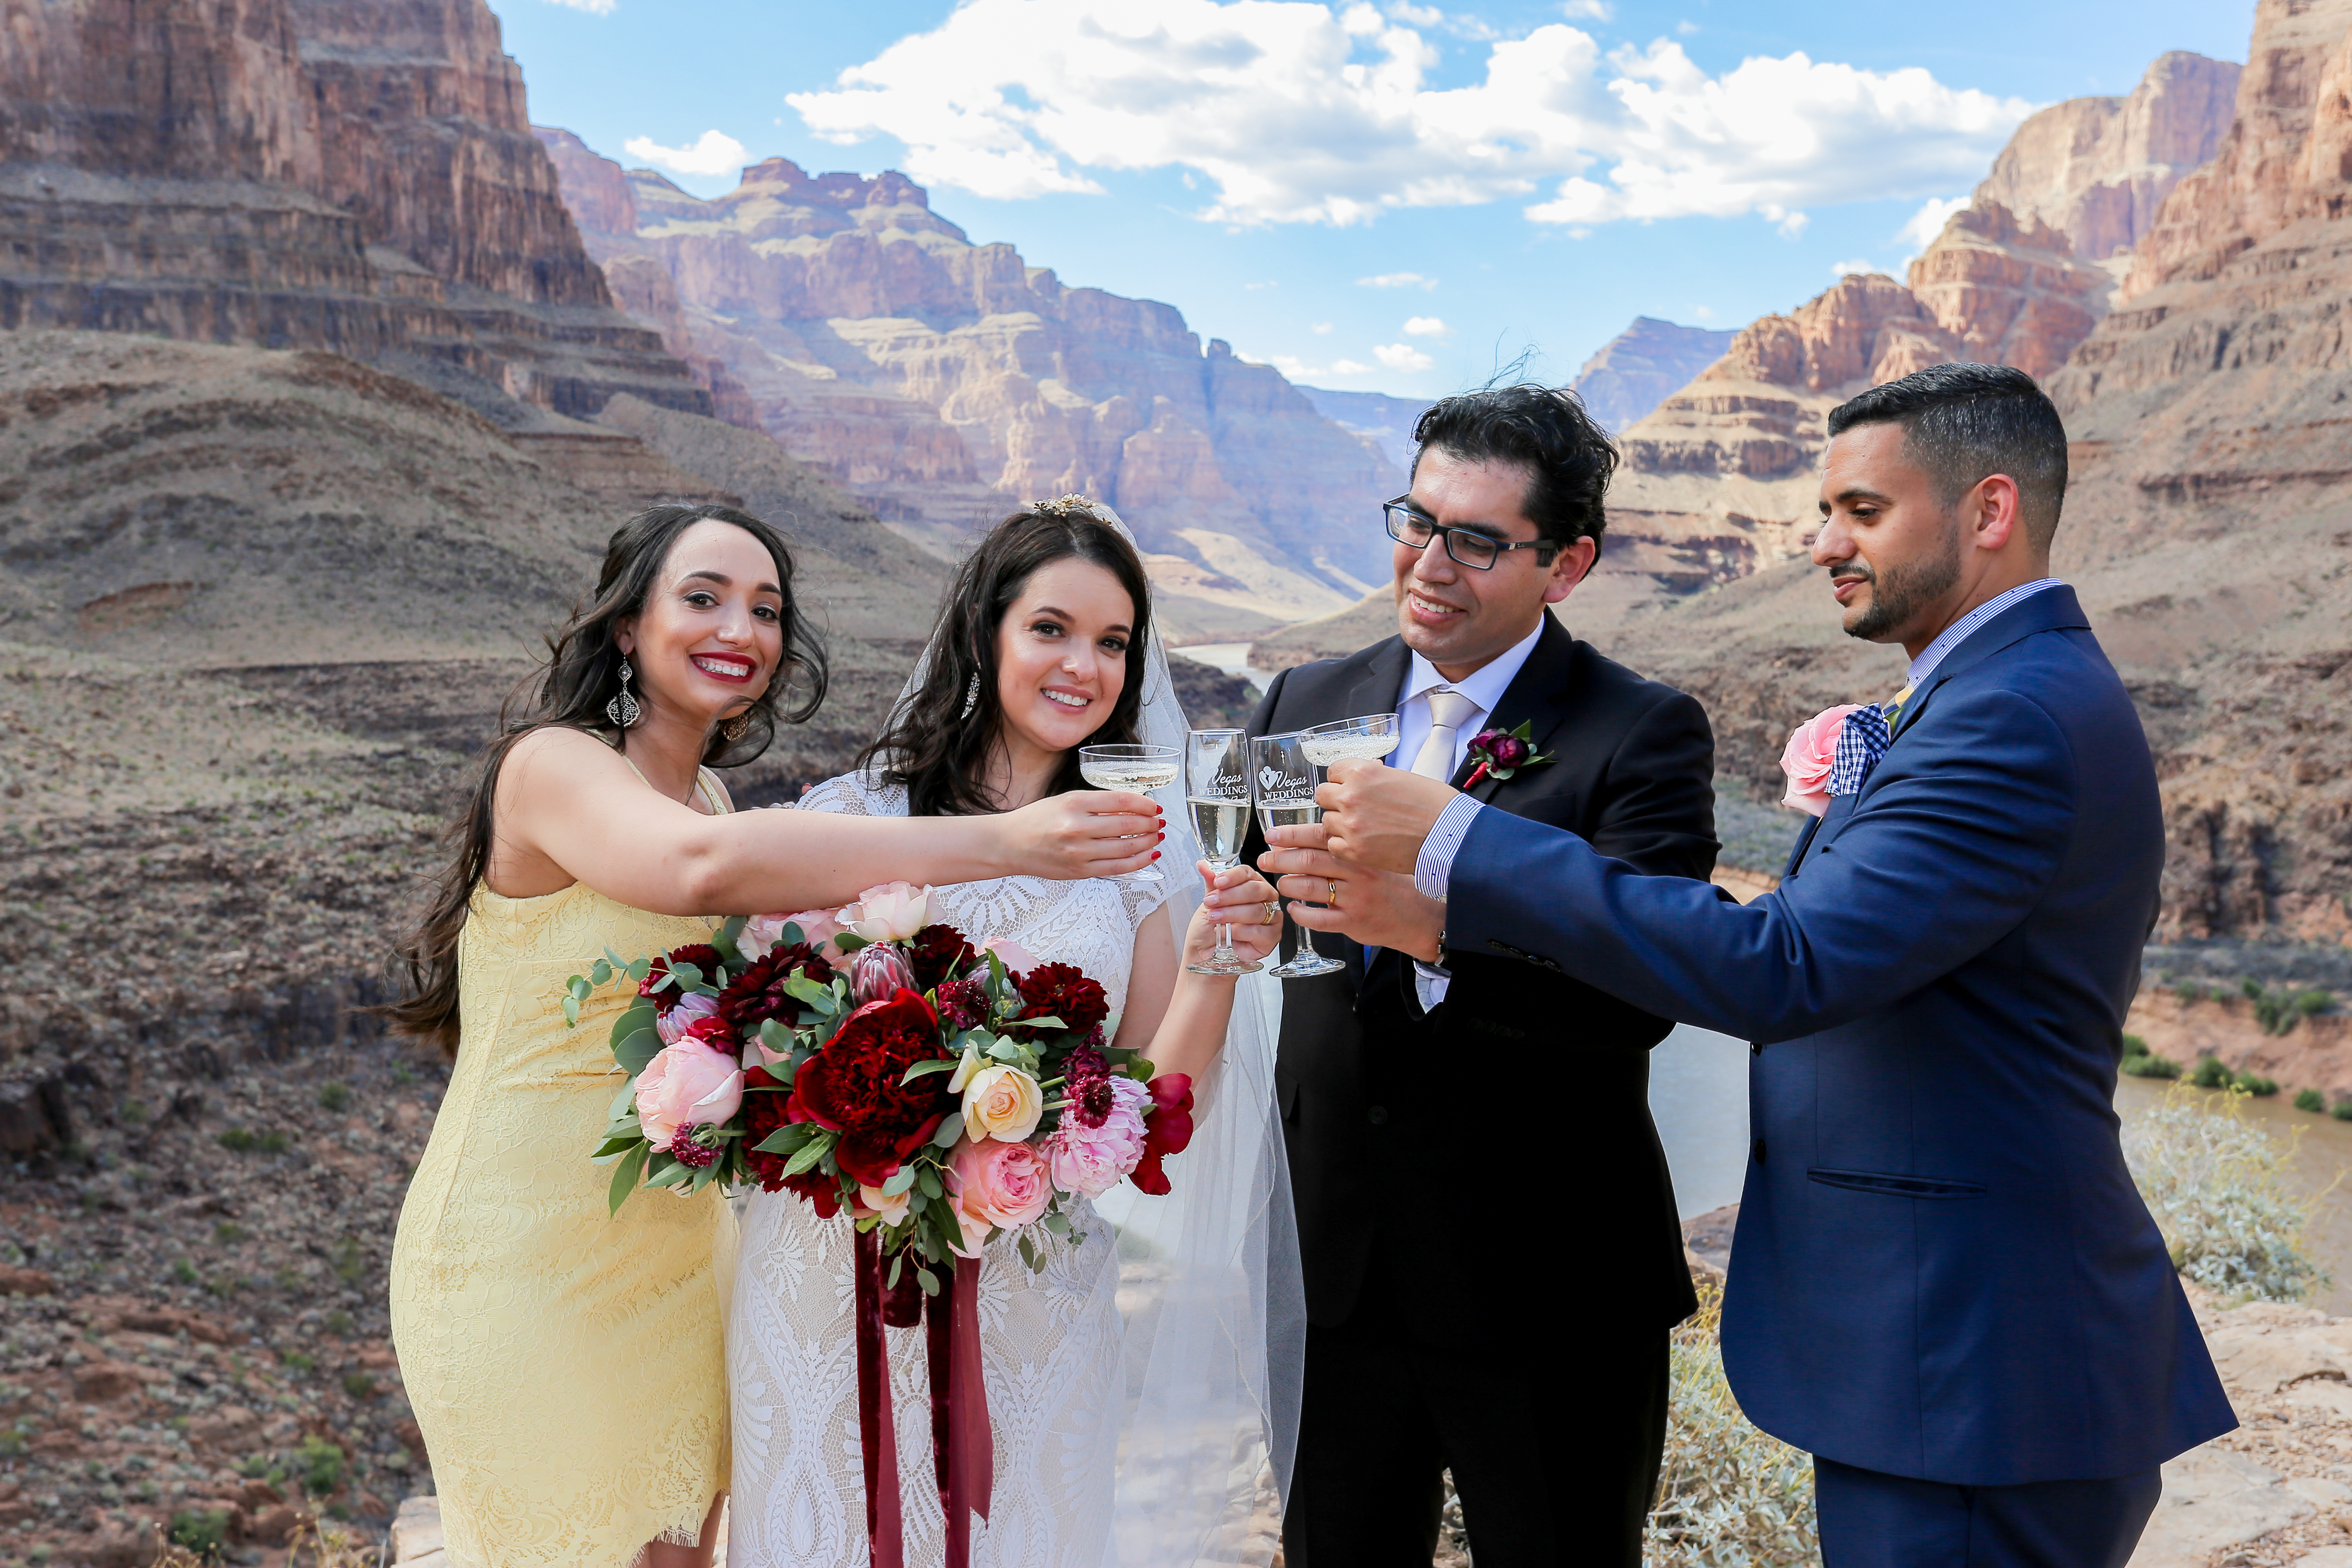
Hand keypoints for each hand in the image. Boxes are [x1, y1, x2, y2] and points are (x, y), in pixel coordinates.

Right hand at [1001, 790, 1162, 880]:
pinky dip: (1139, 861)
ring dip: (1149, 842)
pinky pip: (1118, 868)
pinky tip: (1150, 855)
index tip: (1155, 806)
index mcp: (1074, 803)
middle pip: (1127, 825)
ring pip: (1126, 848)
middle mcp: (1077, 827)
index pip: (1122, 801)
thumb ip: (1098, 804)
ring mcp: (1079, 852)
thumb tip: (1134, 808)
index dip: (1145, 804)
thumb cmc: (1038, 819)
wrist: (1010, 844)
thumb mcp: (1066, 800)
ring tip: (1157, 836)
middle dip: (1150, 823)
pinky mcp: (1080, 871)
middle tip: (1160, 821)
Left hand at [1186, 861, 1282, 967]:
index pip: (1248, 873)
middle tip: (1212, 902)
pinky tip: (1229, 933)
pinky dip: (1241, 931)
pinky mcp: (1271, 938)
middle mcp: (1264, 900)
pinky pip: (1260, 931)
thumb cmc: (1208, 929)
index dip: (1233, 876)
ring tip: (1215, 918)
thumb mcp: (1208, 903)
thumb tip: (1204, 865)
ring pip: (1257, 911)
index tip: (1218, 882)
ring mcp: (1270, 919)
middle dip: (1230, 896)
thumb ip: (1211, 883)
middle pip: (1255, 890)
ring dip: (1232, 914)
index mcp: (1251, 885)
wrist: (1204, 954)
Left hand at [1261, 822, 1445, 959]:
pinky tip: (1294, 909)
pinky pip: (1317, 918)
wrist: (1417, 915)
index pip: (1320, 837)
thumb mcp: (1371, 860)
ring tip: (1280, 883)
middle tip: (1265, 860)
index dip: (1292, 835)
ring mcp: (1354, 899)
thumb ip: (1343, 850)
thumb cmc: (1389, 884)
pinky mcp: (1352, 922)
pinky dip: (1300, 913)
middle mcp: (1356, 873)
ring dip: (1288, 884)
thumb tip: (1305, 840)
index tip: (1272, 836)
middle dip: (1281, 859)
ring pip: (1310, 888)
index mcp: (1358, 853)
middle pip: (1310, 861)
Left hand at [1317, 759, 1458, 875]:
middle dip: (1336, 801)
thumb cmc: (1434, 804)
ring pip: (1327, 821)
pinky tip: (1362, 843)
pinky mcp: (1354, 851)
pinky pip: (1333, 845)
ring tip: (1363, 828)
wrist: (1449, 835)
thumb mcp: (1401, 776)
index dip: (1342, 780)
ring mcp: (1350, 825)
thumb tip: (1366, 773)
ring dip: (1341, 824)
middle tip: (1354, 809)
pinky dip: (1344, 845)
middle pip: (1323, 795)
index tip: (1349, 786)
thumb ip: (1375, 776)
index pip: (1333, 771)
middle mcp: (1350, 796)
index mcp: (1362, 772)